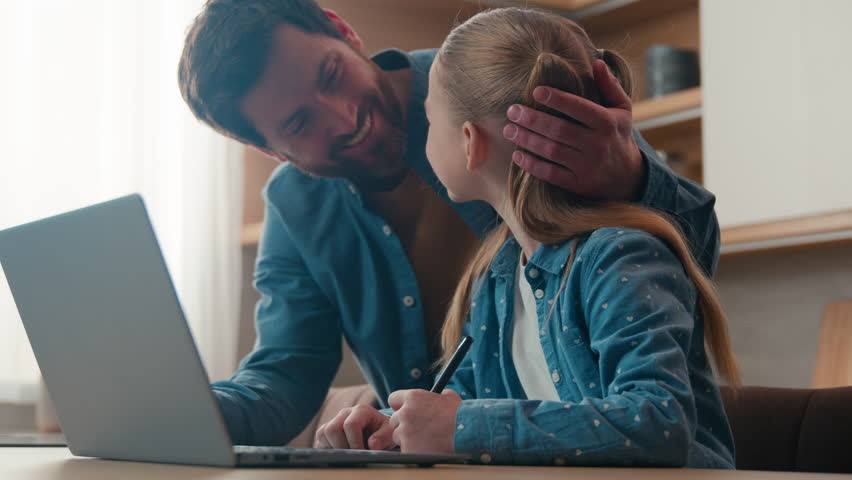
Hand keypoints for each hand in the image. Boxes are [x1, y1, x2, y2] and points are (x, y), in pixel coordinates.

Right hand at [315, 404, 396, 449]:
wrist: (379, 430)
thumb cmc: (384, 431)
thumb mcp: (390, 433)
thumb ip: (383, 437)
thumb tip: (372, 444)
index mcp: (361, 411)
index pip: (350, 425)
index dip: (354, 442)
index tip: (362, 454)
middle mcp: (345, 413)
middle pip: (332, 429)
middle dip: (342, 446)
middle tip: (353, 455)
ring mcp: (334, 420)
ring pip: (323, 433)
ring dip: (334, 447)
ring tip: (348, 454)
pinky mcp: (327, 431)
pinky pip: (320, 439)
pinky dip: (328, 449)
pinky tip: (341, 453)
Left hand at [387, 389, 460, 453]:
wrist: (467, 433)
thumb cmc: (460, 414)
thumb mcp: (449, 397)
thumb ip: (437, 395)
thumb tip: (438, 396)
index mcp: (413, 397)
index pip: (393, 399)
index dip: (399, 406)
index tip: (403, 411)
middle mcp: (405, 413)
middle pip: (394, 420)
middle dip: (403, 425)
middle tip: (417, 429)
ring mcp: (405, 432)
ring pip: (398, 437)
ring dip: (407, 439)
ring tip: (425, 440)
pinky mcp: (408, 449)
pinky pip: (405, 450)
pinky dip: (414, 450)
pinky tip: (426, 448)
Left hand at [503, 59, 643, 201]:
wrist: (627, 176)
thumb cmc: (617, 135)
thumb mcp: (622, 109)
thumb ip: (609, 86)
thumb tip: (597, 62)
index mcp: (608, 123)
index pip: (579, 108)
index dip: (557, 99)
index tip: (536, 91)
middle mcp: (597, 145)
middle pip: (559, 130)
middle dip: (533, 119)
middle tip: (513, 110)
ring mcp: (586, 166)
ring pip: (551, 151)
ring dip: (527, 140)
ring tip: (509, 129)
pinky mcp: (577, 183)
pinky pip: (550, 174)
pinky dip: (532, 165)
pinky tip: (517, 154)